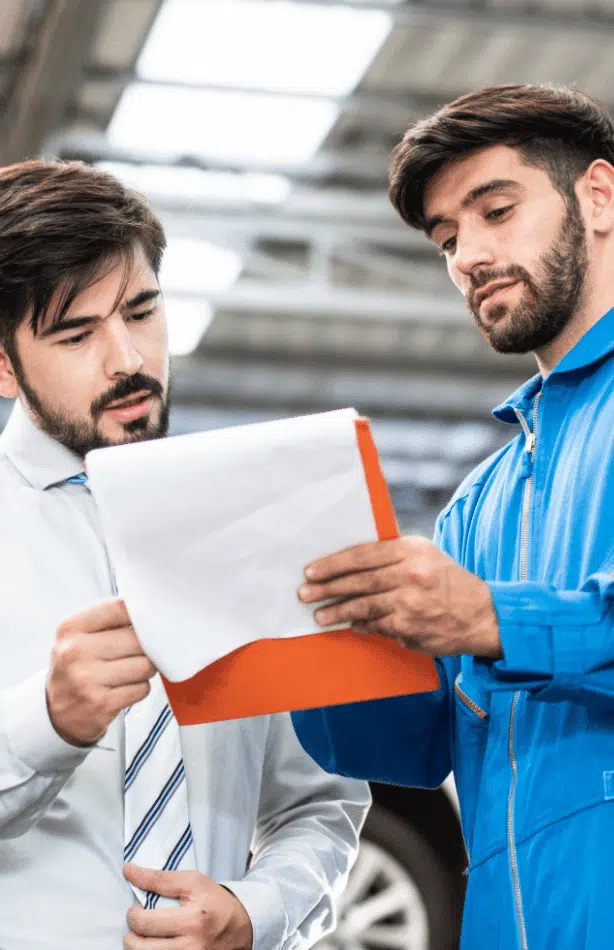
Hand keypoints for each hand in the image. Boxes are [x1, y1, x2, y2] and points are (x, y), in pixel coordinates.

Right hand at [46, 597, 155, 745]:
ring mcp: (87, 679)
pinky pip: (142, 689)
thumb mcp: (79, 635)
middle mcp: (75, 652)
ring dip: (146, 668)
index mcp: (71, 628)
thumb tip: (150, 614)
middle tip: (139, 651)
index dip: (141, 613)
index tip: (148, 619)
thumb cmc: (76, 664)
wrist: (54, 709)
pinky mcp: (102, 703)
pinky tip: (125, 687)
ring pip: (145, 665)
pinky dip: (140, 688)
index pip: (119, 608)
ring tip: (133, 669)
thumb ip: (109, 619)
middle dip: (147, 646)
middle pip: (137, 639)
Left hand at [123, 864, 252, 949]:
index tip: (136, 908)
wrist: (241, 928)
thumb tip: (128, 870)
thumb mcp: (193, 882)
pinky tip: (155, 945)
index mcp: (192, 921)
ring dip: (137, 947)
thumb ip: (159, 878)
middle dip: (131, 934)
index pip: (145, 922)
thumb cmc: (215, 902)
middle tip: (138, 923)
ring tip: (144, 936)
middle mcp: (191, 947)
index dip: (133, 913)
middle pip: (139, 948)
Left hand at [298, 536, 501, 658]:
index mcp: (412, 550)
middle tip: (304, 593)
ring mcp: (410, 603)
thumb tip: (348, 563)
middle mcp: (411, 574)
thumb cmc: (449, 581)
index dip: (333, 563)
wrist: (483, 615)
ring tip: (319, 615)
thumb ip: (392, 556)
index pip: (363, 554)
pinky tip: (351, 625)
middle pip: (358, 580)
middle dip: (327, 588)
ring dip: (337, 612)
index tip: (311, 570)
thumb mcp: (426, 556)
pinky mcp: (409, 628)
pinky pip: (377, 626)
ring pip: (363, 606)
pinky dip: (362, 626)